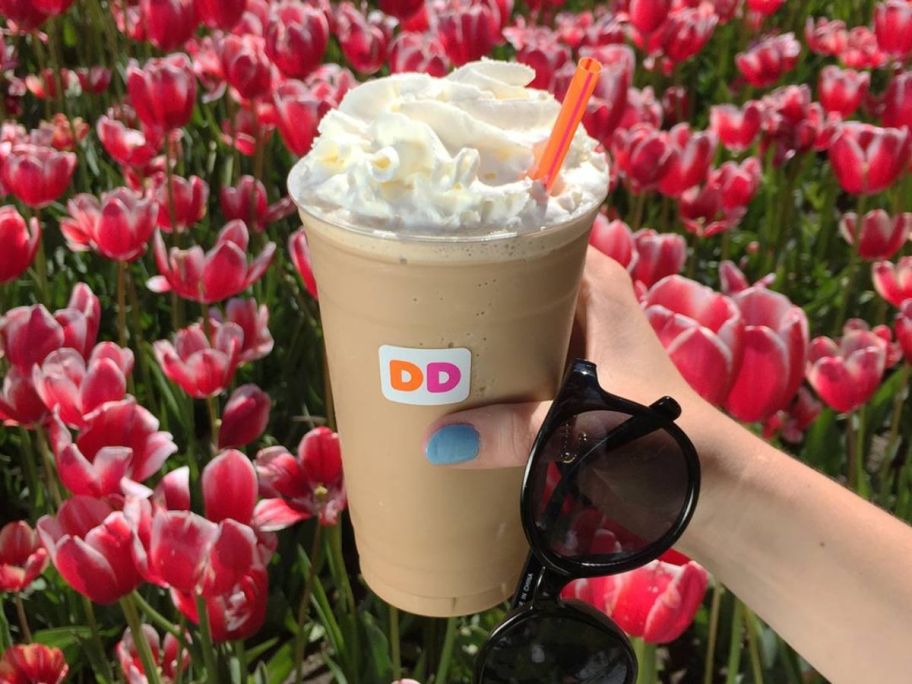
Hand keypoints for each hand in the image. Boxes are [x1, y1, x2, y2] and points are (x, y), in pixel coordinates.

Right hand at [422, 246, 709, 470]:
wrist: (705, 486)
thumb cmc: (662, 437)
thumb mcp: (584, 425)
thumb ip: (513, 430)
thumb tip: (435, 441)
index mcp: (592, 283)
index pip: (529, 231)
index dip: (478, 232)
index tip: (422, 240)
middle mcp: (578, 301)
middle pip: (506, 277)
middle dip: (458, 289)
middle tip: (398, 297)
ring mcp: (569, 341)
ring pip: (505, 320)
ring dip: (468, 333)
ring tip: (404, 334)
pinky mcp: (563, 380)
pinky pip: (511, 359)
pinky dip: (484, 368)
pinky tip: (442, 378)